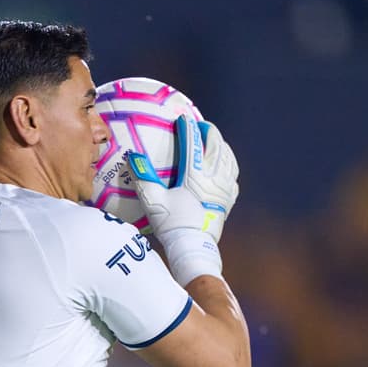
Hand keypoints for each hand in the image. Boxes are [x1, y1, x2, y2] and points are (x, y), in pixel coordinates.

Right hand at [129, 115, 237, 245]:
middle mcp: (214, 177)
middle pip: (216, 146)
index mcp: (195, 175)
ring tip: (213, 141)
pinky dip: (228, 164)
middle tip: (201, 125)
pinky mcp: (229, 198)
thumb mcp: (153, 201)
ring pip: (228, 157)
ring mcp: (224, 188)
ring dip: (221, 145)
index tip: (183, 119)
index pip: (193, 144)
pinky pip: (233, 175)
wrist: (193, 247)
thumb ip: (143, 178)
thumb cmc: (172, 224)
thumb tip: (134, 157)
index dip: (188, 129)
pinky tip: (224, 165)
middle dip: (209, 132)